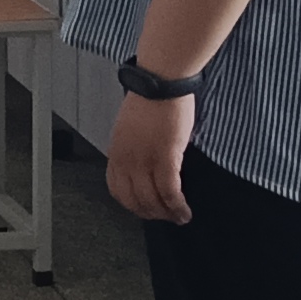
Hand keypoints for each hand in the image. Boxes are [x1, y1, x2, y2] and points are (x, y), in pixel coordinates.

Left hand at [108, 87, 197, 223]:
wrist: (161, 82)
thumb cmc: (151, 99)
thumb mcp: (131, 128)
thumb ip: (133, 149)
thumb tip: (144, 166)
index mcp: (116, 152)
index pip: (117, 190)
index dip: (131, 205)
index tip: (144, 209)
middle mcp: (126, 160)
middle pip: (134, 200)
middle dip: (151, 213)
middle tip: (165, 217)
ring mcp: (144, 160)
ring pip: (152, 200)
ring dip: (166, 214)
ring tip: (179, 218)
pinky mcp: (165, 157)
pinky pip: (170, 192)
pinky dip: (177, 206)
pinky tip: (185, 211)